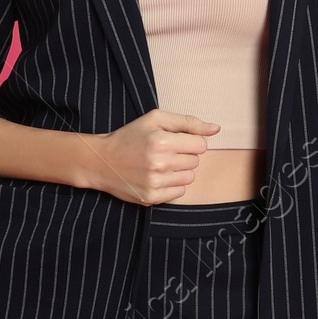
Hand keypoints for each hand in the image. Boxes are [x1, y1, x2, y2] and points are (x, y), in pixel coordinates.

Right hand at [84, 110, 219, 205]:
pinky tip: (157, 177)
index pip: (201, 145)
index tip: (176, 142)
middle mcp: (159, 163)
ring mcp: (155, 183)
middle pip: (195, 162)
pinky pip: (179, 193)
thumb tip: (216, 129)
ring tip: (161, 165)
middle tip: (164, 153)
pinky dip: (172, 185)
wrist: (101, 161)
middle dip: (184, 156)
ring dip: (179, 171)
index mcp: (161, 141)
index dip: (190, 142)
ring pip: (189, 178)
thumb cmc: (130, 137)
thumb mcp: (155, 120)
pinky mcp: (151, 198)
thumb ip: (188, 122)